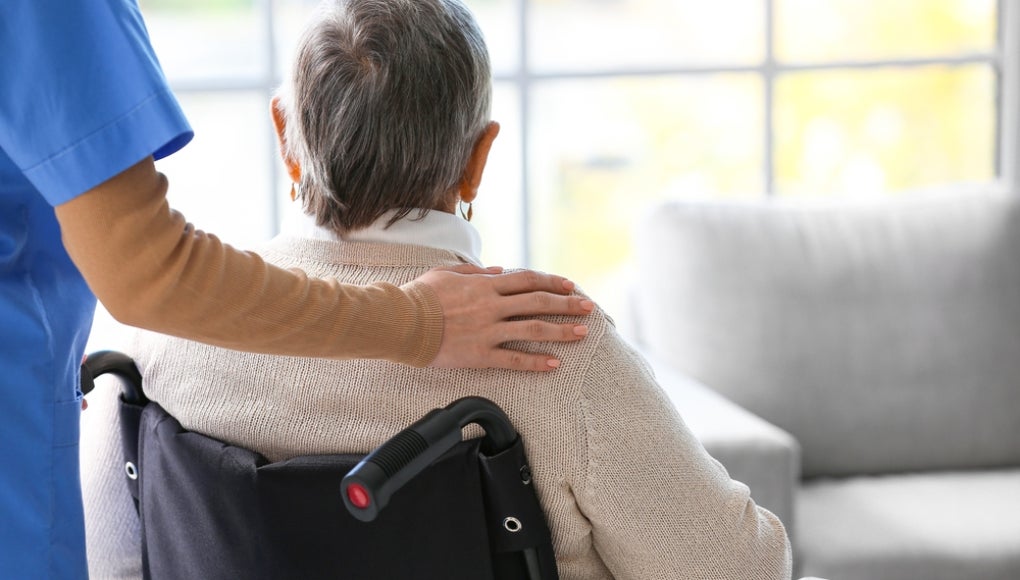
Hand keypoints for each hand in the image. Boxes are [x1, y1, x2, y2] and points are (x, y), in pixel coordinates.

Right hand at [417, 264, 594, 370]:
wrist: (401, 322)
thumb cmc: (419, 296)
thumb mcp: (447, 272)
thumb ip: (475, 272)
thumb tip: (499, 271)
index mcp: (485, 285)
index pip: (528, 280)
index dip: (552, 282)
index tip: (571, 286)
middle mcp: (492, 305)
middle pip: (538, 302)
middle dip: (567, 305)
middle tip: (589, 308)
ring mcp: (488, 330)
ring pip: (532, 329)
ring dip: (560, 331)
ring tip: (581, 334)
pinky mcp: (480, 354)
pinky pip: (514, 358)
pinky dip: (536, 361)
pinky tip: (554, 364)